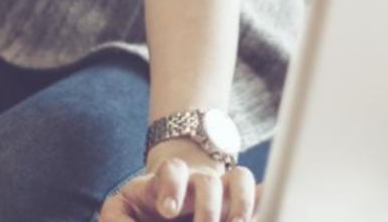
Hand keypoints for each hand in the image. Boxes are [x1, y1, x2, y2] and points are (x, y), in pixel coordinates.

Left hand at [98, 145, 256, 221]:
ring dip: (241, 207)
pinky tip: (270, 210)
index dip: (172, 187)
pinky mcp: (238, 204)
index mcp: (166, 182)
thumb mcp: (120, 211)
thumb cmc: (140, 211)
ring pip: (240, 179)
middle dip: (209, 207)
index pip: (172, 170)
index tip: (169, 211)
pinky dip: (264, 201)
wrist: (166, 204)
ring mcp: (221, 191)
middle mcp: (196, 183)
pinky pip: (259, 195)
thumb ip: (116, 219)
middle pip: (208, 181)